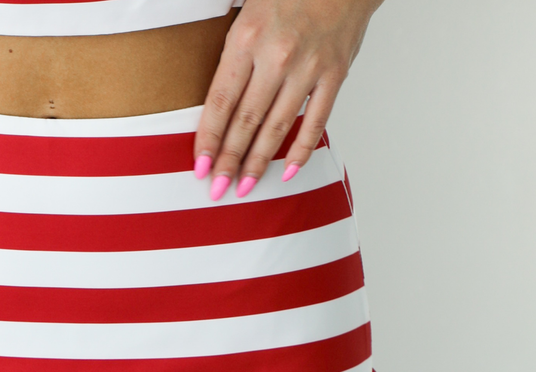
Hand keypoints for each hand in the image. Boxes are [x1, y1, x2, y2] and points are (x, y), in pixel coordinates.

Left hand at [193, 0, 381, 198]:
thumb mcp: (247, 12)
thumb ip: (232, 56)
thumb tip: (215, 107)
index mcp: (247, 37)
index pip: (221, 101)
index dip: (209, 139)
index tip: (200, 166)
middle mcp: (277, 55)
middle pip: (246, 120)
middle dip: (229, 160)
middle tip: (217, 189)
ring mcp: (308, 67)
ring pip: (277, 127)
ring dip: (259, 163)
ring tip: (245, 187)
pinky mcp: (334, 75)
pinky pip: (316, 122)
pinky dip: (301, 151)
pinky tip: (287, 172)